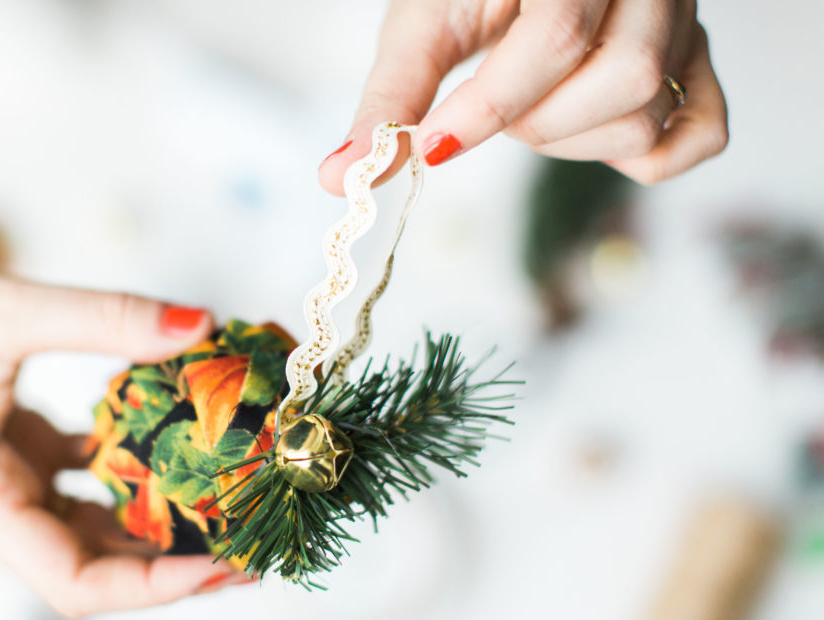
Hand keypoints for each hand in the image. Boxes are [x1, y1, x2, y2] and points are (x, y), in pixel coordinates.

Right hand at [0, 247, 249, 615]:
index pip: (74, 583)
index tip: (225, 561)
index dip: (153, 584)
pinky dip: (134, 476)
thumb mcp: (9, 308)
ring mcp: (2, 490)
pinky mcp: (14, 461)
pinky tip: (186, 453)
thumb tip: (202, 323)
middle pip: (96, 568)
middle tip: (260, 541)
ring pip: (94, 531)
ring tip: (237, 506)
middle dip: (178, 562)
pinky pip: (85, 486)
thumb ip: (108, 317)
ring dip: (161, 524)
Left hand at [318, 0, 727, 189]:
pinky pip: (700, 136)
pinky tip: (584, 134)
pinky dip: (639, 158)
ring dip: (573, 142)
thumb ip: (389, 98)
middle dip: (536, 123)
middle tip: (494, 114)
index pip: (560, 34)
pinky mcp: (698, 66)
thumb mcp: (424, 21)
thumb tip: (338, 178)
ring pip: (653, 113)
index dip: (492, 105)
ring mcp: (686, 23)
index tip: (433, 146)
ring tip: (533, 110)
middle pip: (625, 80)